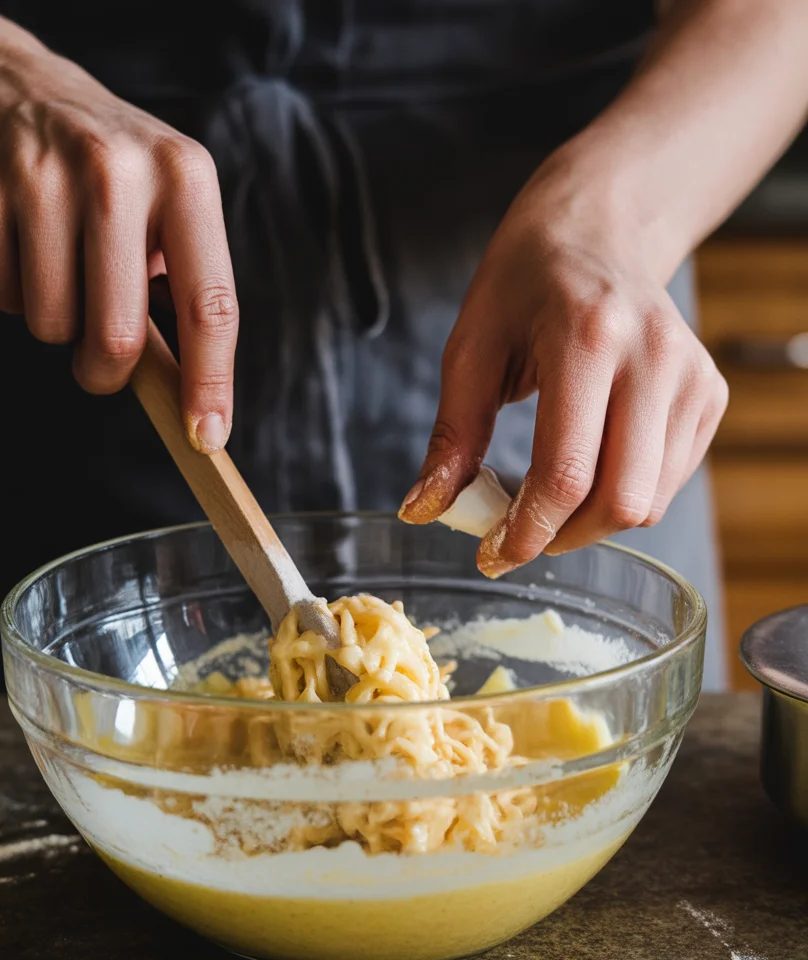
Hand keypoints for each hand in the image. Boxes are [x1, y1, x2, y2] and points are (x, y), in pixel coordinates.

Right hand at [0, 14, 236, 451]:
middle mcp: (118, 170)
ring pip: (54, 326)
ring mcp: (43, 177)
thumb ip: (184, 291)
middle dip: (107, 371)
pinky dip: (13, 293)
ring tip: (61, 267)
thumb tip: (192, 399)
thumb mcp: (169, 205)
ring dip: (58, 324)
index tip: (206, 435)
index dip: (209, 381)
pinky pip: (3, 298)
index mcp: (186, 177)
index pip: (210, 304)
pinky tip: (22, 243)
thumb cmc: (109, 171)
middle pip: (117, 337)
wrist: (7, 87)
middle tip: (101, 363)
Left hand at [399, 157, 728, 575]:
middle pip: (620, 500)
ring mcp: (692, 377)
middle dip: (562, 538)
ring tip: (547, 503)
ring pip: (650, 502)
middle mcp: (654, 357)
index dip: (528, 531)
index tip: (493, 555)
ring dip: (591, 524)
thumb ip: (452, 436)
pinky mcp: (710, 394)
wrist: (598, 231)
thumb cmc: (524, 283)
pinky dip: (623, 497)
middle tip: (516, 536)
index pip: (568, 471)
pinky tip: (587, 471)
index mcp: (588, 337)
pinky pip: (669, 483)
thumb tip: (423, 511)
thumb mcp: (470, 349)